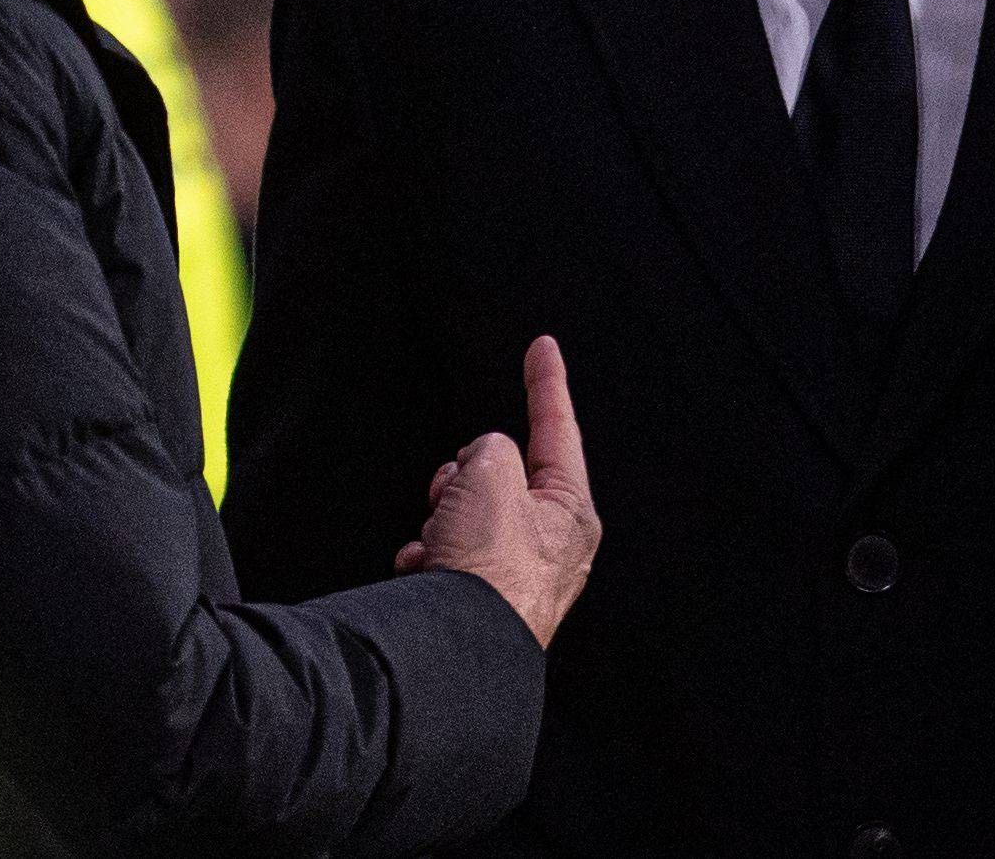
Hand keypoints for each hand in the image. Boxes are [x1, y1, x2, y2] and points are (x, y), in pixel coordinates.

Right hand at [393, 336, 599, 647]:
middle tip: (452, 494)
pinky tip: (425, 570)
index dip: (546, 381)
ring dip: (439, 519)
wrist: (457, 649)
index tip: (544, 345)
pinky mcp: (478, 600)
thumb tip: (481, 465)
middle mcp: (550, 544)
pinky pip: (445, 556)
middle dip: (463, 477)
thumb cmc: (488, 565)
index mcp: (569, 510)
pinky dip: (428, 557)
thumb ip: (491, 450)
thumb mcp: (492, 475)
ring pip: (463, 513)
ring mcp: (513, 574)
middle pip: (497, 475)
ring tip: (439, 544)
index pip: (557, 428)